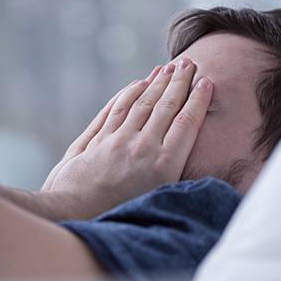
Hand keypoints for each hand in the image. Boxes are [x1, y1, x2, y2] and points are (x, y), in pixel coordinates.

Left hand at [41, 58, 213, 218]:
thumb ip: (171, 175)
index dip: (198, 101)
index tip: (206, 83)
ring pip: (142, 103)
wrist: (74, 214)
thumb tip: (185, 155)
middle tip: (188, 64)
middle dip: (179, 82)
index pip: (186, 123)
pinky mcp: (99, 139)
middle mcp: (143, 148)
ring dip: (156, 83)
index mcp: (163, 166)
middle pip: (165, 107)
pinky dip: (129, 93)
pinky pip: (117, 108)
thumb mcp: (155, 202)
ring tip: (167, 68)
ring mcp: (119, 140)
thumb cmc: (117, 216)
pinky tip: (138, 83)